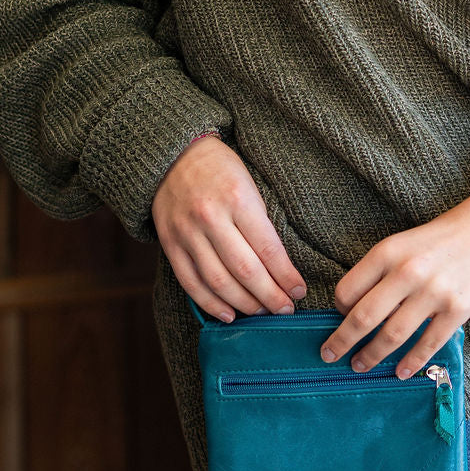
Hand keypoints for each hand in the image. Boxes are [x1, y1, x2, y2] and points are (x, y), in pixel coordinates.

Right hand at [152, 134, 306, 320]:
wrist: (173, 155)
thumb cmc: (221, 169)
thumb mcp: (249, 184)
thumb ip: (261, 223)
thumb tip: (280, 266)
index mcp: (237, 198)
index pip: (268, 249)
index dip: (286, 276)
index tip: (299, 291)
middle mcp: (211, 217)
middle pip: (245, 271)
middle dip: (270, 297)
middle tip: (286, 310)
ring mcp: (187, 233)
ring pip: (219, 282)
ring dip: (244, 304)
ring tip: (262, 312)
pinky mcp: (170, 244)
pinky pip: (191, 283)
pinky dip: (211, 304)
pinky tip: (229, 315)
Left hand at [320, 198, 469, 379]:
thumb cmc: (442, 238)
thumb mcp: (404, 243)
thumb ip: (382, 272)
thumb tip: (355, 310)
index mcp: (388, 251)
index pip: (348, 290)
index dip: (338, 310)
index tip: (339, 320)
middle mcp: (407, 271)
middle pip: (363, 317)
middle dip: (341, 342)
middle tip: (329, 355)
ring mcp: (434, 292)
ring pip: (392, 336)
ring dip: (371, 356)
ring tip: (360, 366)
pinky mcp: (458, 309)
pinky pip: (428, 344)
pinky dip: (411, 362)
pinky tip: (400, 372)